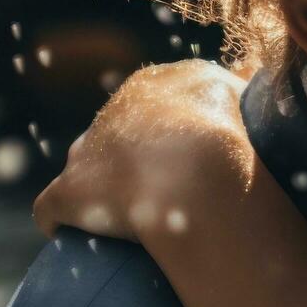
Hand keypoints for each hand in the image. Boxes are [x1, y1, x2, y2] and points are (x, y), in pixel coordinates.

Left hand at [33, 60, 253, 241]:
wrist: (205, 175)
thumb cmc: (240, 139)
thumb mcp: (252, 101)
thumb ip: (249, 85)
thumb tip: (253, 68)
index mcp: (159, 83)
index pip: (159, 104)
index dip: (177, 135)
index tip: (199, 163)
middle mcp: (117, 109)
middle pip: (120, 131)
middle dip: (136, 157)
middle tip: (170, 194)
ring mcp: (89, 149)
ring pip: (86, 163)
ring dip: (100, 187)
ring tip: (127, 218)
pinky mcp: (69, 190)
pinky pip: (53, 209)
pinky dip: (62, 222)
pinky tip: (75, 239)